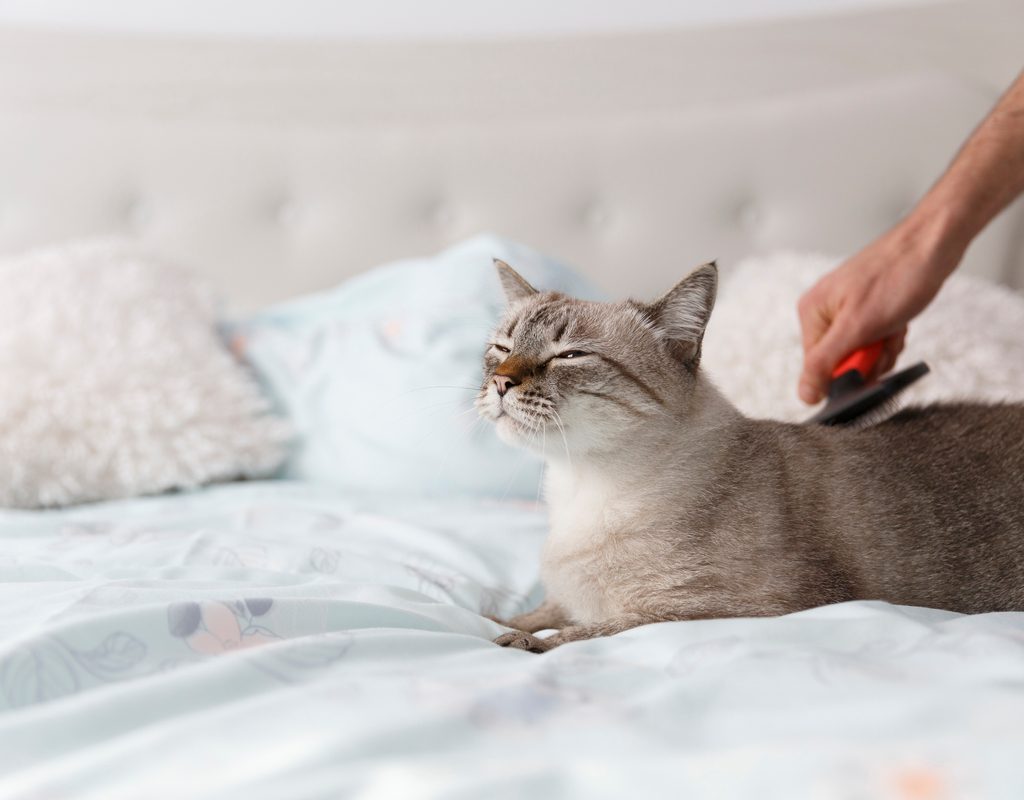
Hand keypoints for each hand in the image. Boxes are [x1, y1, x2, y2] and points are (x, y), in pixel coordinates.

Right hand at [797, 217, 958, 403]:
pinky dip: (890, 336)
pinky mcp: (867, 307)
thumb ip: (825, 363)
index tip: (867, 357)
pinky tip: (899, 322)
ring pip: (861, 351)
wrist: (933, 244)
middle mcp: (824, 310)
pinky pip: (874, 338)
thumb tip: (804, 395)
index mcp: (812, 313)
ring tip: (894, 326)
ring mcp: (846, 308)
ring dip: (883, 347)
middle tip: (884, 338)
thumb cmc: (897, 275)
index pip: (817, 366)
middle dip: (868, 357)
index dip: (846, 369)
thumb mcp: (857, 327)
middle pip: (841, 360)